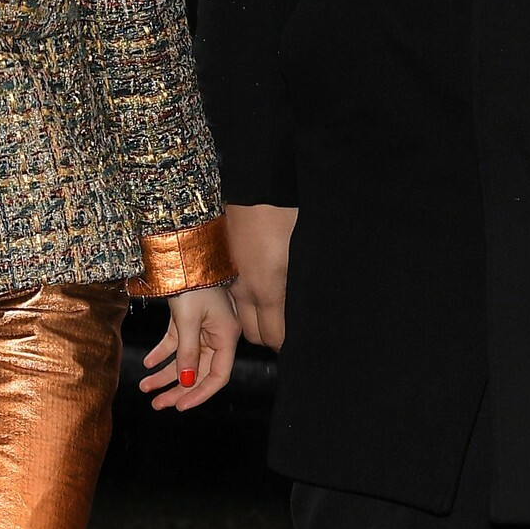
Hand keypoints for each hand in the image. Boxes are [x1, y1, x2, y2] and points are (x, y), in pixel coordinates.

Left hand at [139, 284, 239, 411]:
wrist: (182, 253)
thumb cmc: (192, 282)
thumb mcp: (188, 320)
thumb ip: (187, 352)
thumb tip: (185, 381)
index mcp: (227, 336)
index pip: (218, 376)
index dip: (200, 394)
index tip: (180, 406)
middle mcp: (217, 334)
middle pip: (199, 371)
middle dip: (177, 390)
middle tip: (157, 405)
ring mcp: (203, 327)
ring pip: (184, 360)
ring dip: (165, 375)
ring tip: (144, 388)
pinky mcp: (188, 320)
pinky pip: (175, 343)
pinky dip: (162, 354)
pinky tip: (148, 364)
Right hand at [225, 202, 296, 351]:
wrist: (257, 186)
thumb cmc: (285, 215)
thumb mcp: (303, 255)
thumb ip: (300, 289)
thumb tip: (307, 311)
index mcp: (269, 290)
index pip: (275, 336)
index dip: (287, 343)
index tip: (295, 340)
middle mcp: (245, 290)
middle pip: (254, 334)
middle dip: (270, 336)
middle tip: (284, 328)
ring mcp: (231, 279)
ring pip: (240, 318)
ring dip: (254, 321)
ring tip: (271, 312)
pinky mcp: (222, 267)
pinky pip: (232, 298)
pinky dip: (243, 303)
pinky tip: (255, 291)